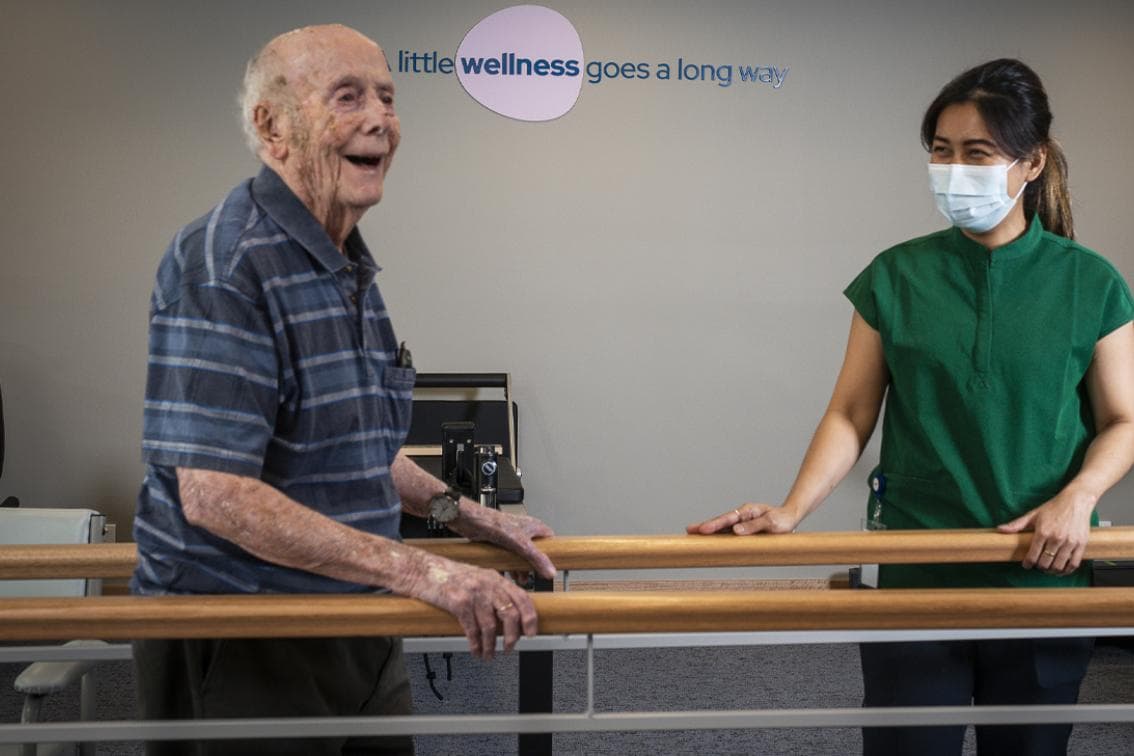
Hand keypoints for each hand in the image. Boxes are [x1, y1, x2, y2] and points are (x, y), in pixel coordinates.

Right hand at [402, 553, 536, 659]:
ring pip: (491, 626)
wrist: (422, 570)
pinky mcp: (458, 602)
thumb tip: (509, 615)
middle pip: (510, 614)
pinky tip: (475, 650)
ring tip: (489, 654)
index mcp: (495, 578)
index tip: (532, 633)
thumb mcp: (477, 577)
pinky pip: (472, 629)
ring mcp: (473, 593)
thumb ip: (493, 591)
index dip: (530, 618)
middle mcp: (487, 584)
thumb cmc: (448, 576)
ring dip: (491, 645)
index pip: (522, 598)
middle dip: (512, 636)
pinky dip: (476, 644)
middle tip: (509, 648)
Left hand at [450, 506, 556, 580]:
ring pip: (519, 556)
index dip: (553, 552)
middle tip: (534, 577)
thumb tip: (550, 571)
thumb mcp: (520, 543)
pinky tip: (504, 577)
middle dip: (533, 565)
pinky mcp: (498, 543)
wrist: (469, 520)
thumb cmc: (493, 522)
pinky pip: (505, 558)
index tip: (553, 565)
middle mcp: (522, 531)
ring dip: (520, 568)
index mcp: (532, 526)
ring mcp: (510, 538)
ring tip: (520, 580)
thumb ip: (536, 558)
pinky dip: (506, 567)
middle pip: (534, 550)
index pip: (550, 539)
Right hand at [686, 503, 800, 535]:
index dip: (714, 525)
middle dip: (705, 526)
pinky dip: (718, 534)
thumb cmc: (782, 520)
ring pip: (722, 526)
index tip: (703, 530)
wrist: (790, 517)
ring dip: (708, 530)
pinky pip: (728, 532)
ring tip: (693, 534)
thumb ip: (754, 526)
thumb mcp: (771, 523)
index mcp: (747, 511)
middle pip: (720, 521)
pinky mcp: (743, 528)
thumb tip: (735, 531)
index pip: (727, 519)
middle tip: (688, 530)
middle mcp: (741, 515)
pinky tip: (710, 538)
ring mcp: (741, 521)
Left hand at [997, 488, 1096, 574]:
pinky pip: (1074, 564)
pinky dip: (1067, 570)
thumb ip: (1017, 524)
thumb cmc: (1054, 507)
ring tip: (1048, 568)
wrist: (1076, 502)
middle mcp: (1056, 538)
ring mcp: (1070, 542)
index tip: (1026, 565)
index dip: (1028, 563)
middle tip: (1037, 566)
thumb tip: (1000, 529)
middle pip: (1045, 563)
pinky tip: (1061, 569)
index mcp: (1043, 532)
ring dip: (1052, 571)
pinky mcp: (1081, 545)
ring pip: (1059, 566)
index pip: (1033, 555)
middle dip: (1039, 567)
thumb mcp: (1033, 514)